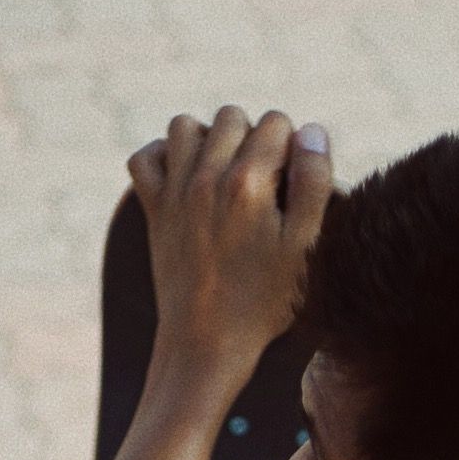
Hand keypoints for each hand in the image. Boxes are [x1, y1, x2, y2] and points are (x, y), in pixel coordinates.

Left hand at [126, 107, 332, 380]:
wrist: (206, 342)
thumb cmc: (264, 301)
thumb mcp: (305, 247)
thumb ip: (314, 183)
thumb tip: (311, 131)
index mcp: (250, 182)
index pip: (278, 123)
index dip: (293, 145)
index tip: (293, 180)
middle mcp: (206, 176)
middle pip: (232, 116)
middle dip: (252, 137)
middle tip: (263, 180)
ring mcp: (174, 191)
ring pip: (185, 126)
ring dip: (208, 138)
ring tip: (225, 170)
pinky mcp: (153, 209)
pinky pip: (144, 157)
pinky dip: (161, 156)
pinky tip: (183, 174)